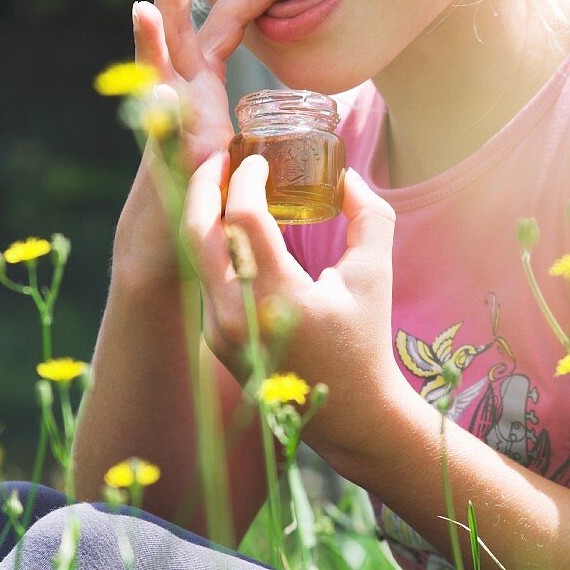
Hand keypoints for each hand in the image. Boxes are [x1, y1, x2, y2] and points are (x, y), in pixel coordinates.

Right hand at [115, 0, 309, 280]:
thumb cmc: (218, 192)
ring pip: (161, 56)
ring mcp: (167, 113)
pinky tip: (145, 22)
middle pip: (182, 24)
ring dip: (158, 19)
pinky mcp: (166, 142)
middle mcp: (181, 89)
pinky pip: (157, 104)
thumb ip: (266, 125)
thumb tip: (316, 122)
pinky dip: (151, 70)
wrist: (182, 237)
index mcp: (205, 82)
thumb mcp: (249, 146)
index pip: (226, 23)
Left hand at [180, 149, 402, 469]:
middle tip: (221, 157)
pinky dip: (214, 243)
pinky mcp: (214, 337)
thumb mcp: (375, 274)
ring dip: (205, 212)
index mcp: (278, 298)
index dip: (245, 178)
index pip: (242, 219)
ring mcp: (218, 329)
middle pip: (197, 231)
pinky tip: (232, 225)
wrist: (350, 413)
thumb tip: (347, 176)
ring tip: (226, 184)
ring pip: (194, 254)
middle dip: (203, 183)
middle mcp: (237, 315)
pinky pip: (205, 276)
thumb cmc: (365, 339)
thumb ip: (367, 216)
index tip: (257, 158)